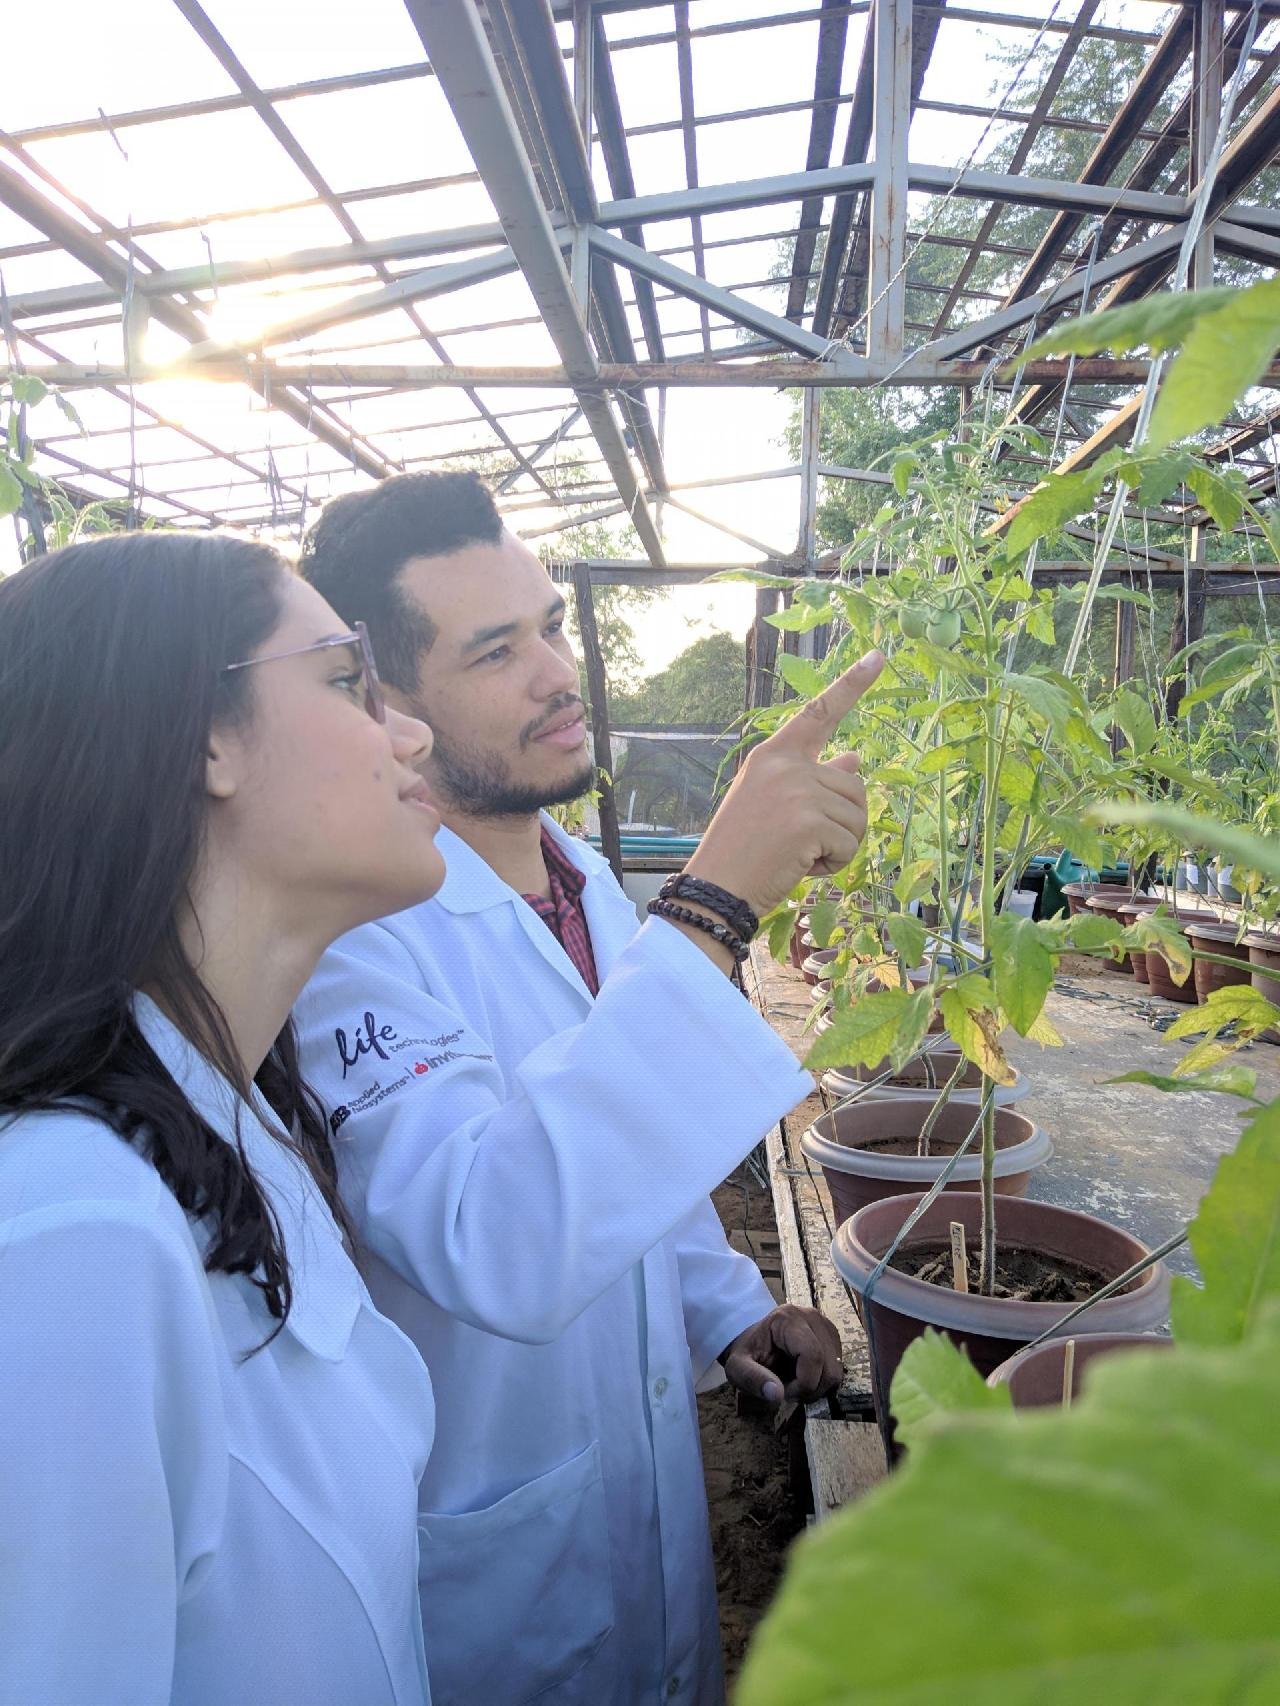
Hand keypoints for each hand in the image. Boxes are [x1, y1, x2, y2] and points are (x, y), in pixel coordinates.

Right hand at [684, 649, 883, 917]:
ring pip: (858, 815)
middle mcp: (786, 764)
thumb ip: (813, 779)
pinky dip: (836, 864)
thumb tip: (854, 759)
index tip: (880, 656)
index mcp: (773, 755)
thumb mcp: (774, 804)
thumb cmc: (743, 849)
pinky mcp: (810, 821)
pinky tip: (804, 867)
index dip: (852, 685)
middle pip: (854, 784)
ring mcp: (798, 790)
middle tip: (806, 844)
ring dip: (841, 844)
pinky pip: (851, 843)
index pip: (819, 712)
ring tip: (801, 856)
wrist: (717, 888)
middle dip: (844, 820)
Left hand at [720, 1304, 843, 1405]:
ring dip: (817, 1387)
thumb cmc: (747, 1352)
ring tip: (795, 1383)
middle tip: (789, 1391)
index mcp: (788, 1319)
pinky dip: (822, 1380)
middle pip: (829, 1366)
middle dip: (811, 1389)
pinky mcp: (831, 1337)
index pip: (813, 1356)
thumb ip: (752, 1379)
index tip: (784, 1392)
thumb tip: (777, 1395)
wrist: (753, 1339)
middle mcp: (812, 1317)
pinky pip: (837, 1367)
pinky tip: (804, 1377)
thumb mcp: (737, 1367)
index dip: (803, 1384)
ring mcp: (825, 1325)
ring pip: (837, 1370)